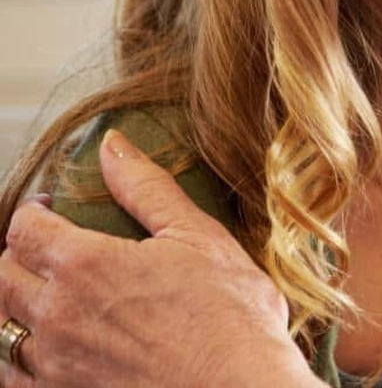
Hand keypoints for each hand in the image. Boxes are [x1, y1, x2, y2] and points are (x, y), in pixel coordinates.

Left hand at [0, 129, 318, 387]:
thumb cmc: (230, 315)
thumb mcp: (198, 237)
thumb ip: (147, 189)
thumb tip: (113, 144)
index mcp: (87, 265)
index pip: (26, 230)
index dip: (32, 213)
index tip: (47, 208)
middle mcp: (57, 315)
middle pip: (1, 277)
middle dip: (14, 257)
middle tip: (40, 250)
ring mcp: (53, 366)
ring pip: (0, 329)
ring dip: (12, 307)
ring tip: (37, 298)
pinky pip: (11, 379)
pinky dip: (13, 359)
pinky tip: (38, 350)